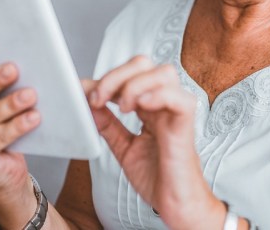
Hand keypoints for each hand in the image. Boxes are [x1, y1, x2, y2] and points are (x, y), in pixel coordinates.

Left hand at [85, 55, 224, 229]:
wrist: (175, 206)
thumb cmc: (157, 178)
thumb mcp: (123, 148)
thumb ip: (108, 125)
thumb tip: (89, 103)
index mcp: (150, 105)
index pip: (129, 74)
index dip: (104, 78)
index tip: (84, 92)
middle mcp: (164, 103)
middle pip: (144, 64)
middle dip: (116, 76)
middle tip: (100, 98)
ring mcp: (176, 112)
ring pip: (163, 73)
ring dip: (135, 84)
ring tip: (122, 108)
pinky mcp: (186, 125)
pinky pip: (179, 98)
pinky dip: (157, 95)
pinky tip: (140, 108)